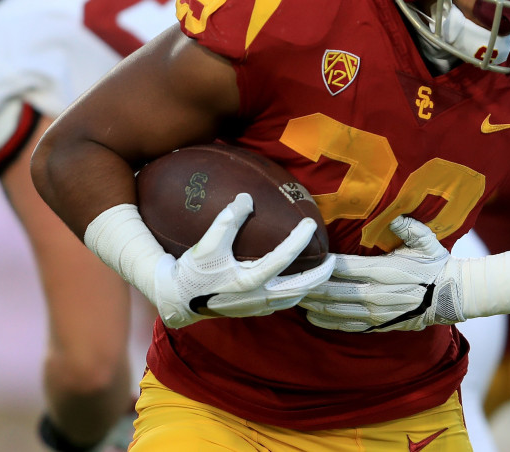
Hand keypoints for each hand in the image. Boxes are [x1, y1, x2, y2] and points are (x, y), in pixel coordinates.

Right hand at [153, 193, 334, 327]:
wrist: (176, 300)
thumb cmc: (192, 271)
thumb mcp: (206, 245)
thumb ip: (226, 221)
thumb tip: (246, 198)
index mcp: (249, 281)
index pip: (283, 259)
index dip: (299, 240)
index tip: (310, 224)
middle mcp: (257, 298)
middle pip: (300, 288)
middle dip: (320, 274)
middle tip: (333, 259)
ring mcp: (257, 308)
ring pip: (293, 299)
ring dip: (310, 286)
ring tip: (320, 271)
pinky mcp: (253, 311)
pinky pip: (282, 304)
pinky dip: (295, 293)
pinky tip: (297, 282)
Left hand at [300, 216, 464, 331]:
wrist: (452, 297)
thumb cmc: (437, 265)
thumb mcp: (427, 241)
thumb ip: (410, 227)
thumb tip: (395, 216)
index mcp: (384, 270)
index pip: (344, 267)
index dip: (322, 263)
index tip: (306, 257)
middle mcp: (376, 294)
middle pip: (332, 290)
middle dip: (308, 285)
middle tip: (287, 279)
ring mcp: (375, 313)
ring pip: (335, 310)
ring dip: (312, 304)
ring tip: (293, 296)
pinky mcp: (378, 325)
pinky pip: (347, 326)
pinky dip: (327, 322)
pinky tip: (312, 317)